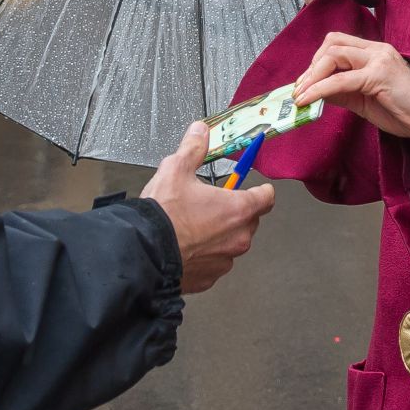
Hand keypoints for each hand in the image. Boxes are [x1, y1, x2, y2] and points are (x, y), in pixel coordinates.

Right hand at [140, 121, 275, 292]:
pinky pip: (215, 262)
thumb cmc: (163, 215)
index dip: (260, 190)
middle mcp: (238, 238)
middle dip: (235, 212)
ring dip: (220, 235)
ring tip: (194, 226)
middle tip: (212, 204)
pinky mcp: (209, 278)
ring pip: (231, 243)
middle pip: (249, 221)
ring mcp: (224, 261)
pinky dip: (205, 254)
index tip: (254, 187)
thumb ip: (193, 148)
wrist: (142, 253)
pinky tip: (186, 245)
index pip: (267, 198)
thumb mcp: (176, 169)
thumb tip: (200, 131)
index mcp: (238, 209)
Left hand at [292, 32, 409, 139]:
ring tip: (301, 96)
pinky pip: (340, 80)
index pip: (338, 44)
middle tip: (300, 90)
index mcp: (375, 53)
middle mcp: (376, 50)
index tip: (304, 84)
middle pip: (332, 44)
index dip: (316, 62)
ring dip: (312, 76)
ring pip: (333, 55)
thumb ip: (344, 92)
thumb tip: (318, 92)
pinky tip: (308, 100)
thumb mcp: (367, 100)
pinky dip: (319, 89)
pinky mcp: (378, 75)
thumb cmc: (407, 109)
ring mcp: (378, 59)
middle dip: (311, 67)